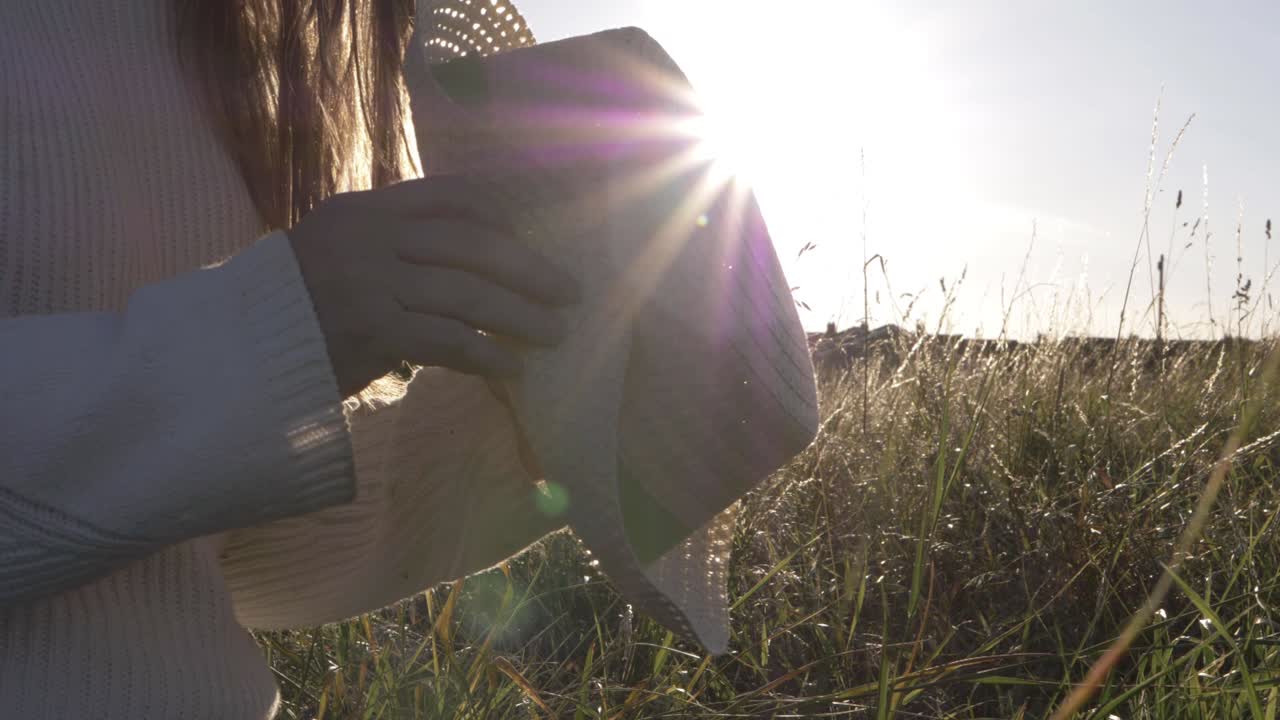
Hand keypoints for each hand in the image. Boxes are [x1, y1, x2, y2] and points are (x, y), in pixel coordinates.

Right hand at [288, 175, 580, 397]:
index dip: (501, 218)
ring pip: (467, 294)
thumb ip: (395, 244)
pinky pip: (446, 341)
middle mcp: (369, 237)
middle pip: (472, 245)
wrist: (235, 350)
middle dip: (529, 270)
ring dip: (520, 316)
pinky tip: (511, 369)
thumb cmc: (297, 309)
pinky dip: (486, 355)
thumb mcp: (339, 251)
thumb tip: (475, 263)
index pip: (451, 197)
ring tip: (554, 334)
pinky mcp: (369, 330)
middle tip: (569, 292)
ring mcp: (368, 282)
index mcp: (366, 210)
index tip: (530, 240)